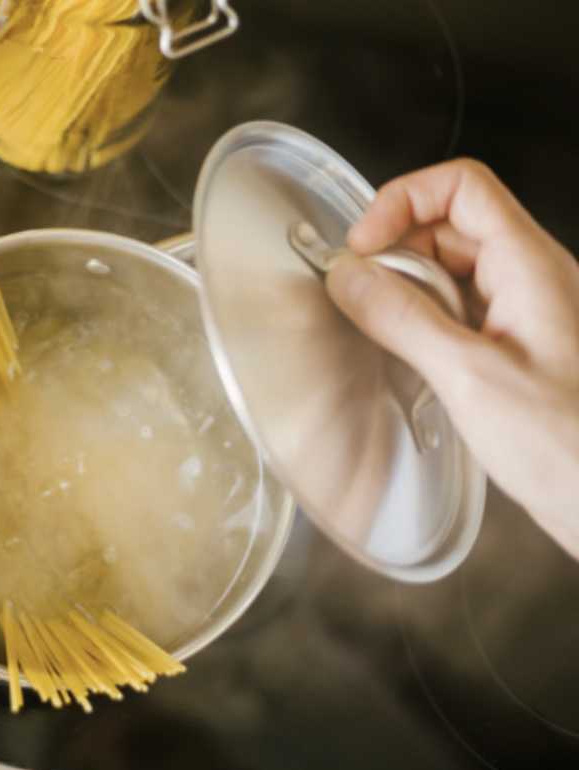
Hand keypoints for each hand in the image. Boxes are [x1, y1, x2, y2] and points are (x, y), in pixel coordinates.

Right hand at [326, 158, 578, 557]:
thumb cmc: (568, 447)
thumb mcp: (469, 377)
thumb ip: (403, 319)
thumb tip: (348, 276)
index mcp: (531, 267)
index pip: (462, 186)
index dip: (403, 202)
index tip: (362, 249)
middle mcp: (533, 280)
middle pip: (451, 225)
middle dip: (397, 253)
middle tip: (363, 298)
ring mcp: (527, 314)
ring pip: (453, 270)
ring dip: (409, 291)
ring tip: (387, 334)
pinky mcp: (517, 348)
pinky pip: (462, 311)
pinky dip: (426, 323)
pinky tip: (413, 360)